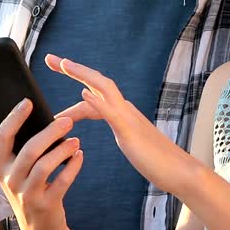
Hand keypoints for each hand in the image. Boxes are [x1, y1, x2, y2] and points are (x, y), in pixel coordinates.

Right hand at [0, 98, 84, 229]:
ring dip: (63, 150)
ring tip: (76, 140)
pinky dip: (73, 166)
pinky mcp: (45, 205)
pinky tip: (80, 156)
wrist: (39, 228)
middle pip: (29, 149)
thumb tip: (0, 112)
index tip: (28, 101)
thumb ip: (6, 145)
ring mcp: (26, 195)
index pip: (2, 136)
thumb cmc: (27, 187)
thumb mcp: (10, 169)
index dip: (14, 117)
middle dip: (49, 132)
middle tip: (67, 120)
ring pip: (45, 166)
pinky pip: (62, 182)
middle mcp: (9, 180)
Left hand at [45, 54, 193, 193]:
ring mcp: (128, 118)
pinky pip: (112, 113)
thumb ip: (118, 127)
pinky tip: (83, 93)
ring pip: (104, 88)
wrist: (180, 172)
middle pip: (96, 80)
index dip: (74, 79)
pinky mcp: (131, 132)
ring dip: (82, 74)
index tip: (57, 69)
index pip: (94, 90)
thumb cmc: (155, 160)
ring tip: (63, 64)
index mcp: (122, 111)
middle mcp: (125, 108)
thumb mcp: (129, 139)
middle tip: (49, 58)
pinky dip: (97, 102)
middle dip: (73, 68)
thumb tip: (110, 122)